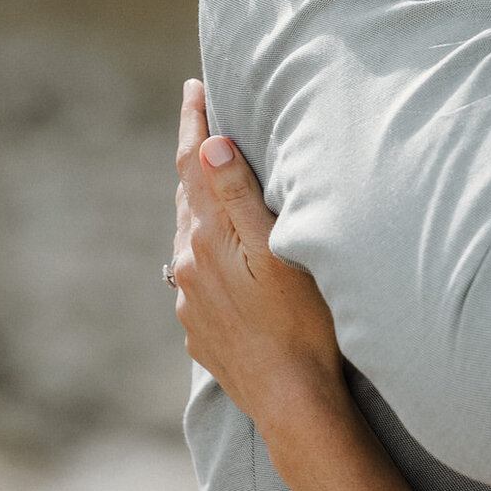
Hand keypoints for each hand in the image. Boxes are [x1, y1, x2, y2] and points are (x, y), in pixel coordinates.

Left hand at [171, 80, 348, 423]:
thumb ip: (239, 197)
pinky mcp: (199, 331)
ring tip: (213, 189)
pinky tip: (227, 264)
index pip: (194, 164)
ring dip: (199, 210)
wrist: (292, 402)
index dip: (194, 123)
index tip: (193, 87)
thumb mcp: (278, 251)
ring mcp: (189, 301)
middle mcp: (188, 266)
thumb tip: (211, 144)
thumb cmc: (302, 324)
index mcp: (207, 238)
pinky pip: (197, 280)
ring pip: (190, 240)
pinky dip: (208, 257)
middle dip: (195, 163)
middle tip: (203, 128)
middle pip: (187, 199)